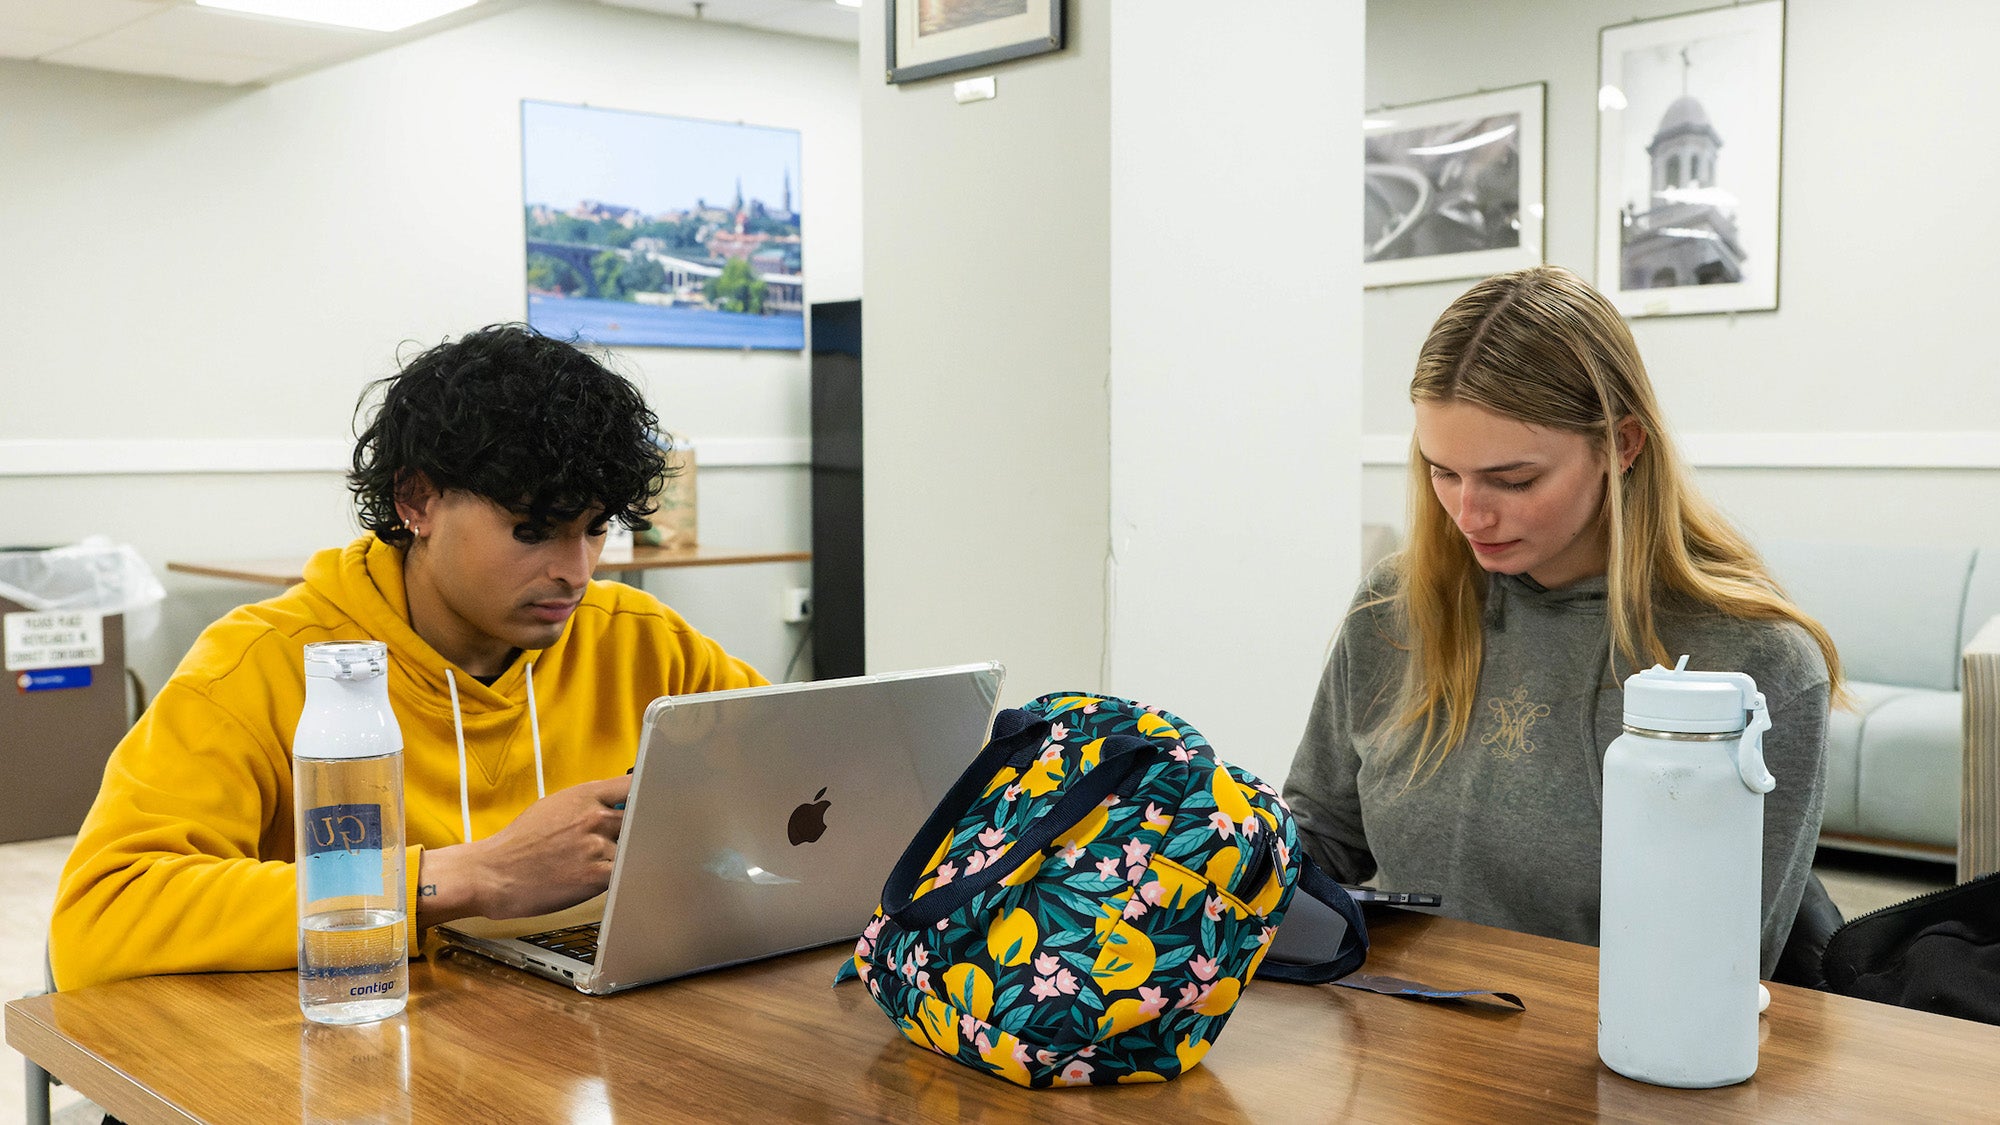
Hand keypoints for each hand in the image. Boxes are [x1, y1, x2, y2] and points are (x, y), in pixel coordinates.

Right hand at [415, 775, 631, 926]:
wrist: (494, 874)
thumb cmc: (521, 843)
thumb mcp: (555, 807)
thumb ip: (589, 804)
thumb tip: (619, 807)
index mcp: (585, 795)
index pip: (634, 785)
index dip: (650, 794)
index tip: (658, 802)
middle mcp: (595, 816)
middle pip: (642, 819)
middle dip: (641, 831)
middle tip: (640, 842)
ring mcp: (597, 845)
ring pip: (635, 848)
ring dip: (631, 857)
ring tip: (618, 866)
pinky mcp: (597, 875)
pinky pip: (627, 873)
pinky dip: (627, 877)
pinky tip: (618, 881)